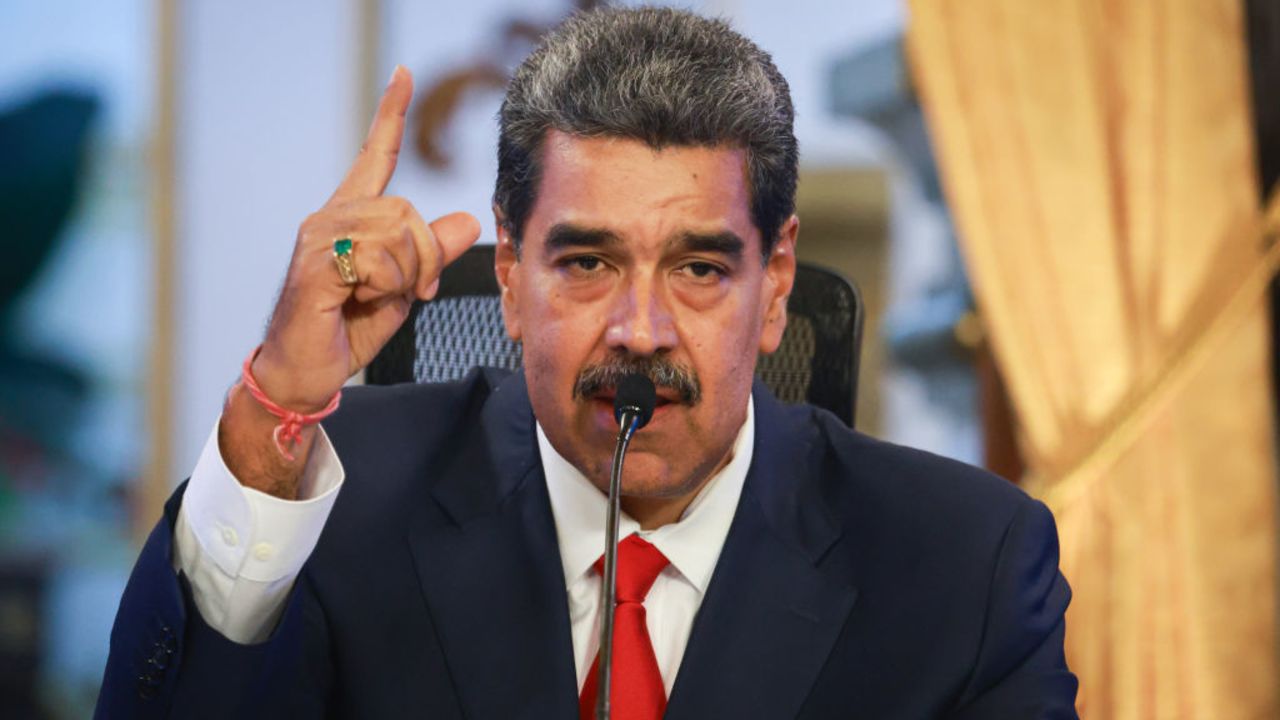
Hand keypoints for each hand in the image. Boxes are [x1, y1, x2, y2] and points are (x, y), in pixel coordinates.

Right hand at [252, 66, 480, 410]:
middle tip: (410, 292)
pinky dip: (383, 289)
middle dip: (425, 260)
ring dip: (404, 278)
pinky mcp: (315, 262)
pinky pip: (377, 260)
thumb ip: (432, 253)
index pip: (376, 157)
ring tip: (374, 297)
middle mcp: (332, 215)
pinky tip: (355, 302)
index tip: (404, 74)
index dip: (391, 115)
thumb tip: (468, 220)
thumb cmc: (347, 327)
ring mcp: (318, 234)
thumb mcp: (403, 287)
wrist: (304, 371)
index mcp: (353, 216)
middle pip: (410, 213)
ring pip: (399, 236)